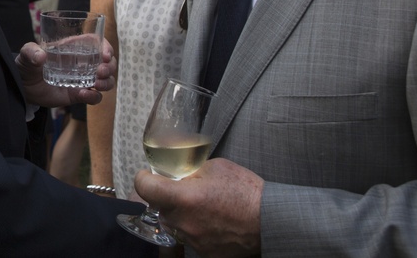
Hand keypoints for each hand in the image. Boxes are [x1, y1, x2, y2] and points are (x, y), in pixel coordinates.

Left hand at [15, 40, 115, 107]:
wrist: (23, 88)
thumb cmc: (27, 65)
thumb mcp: (26, 55)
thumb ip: (30, 52)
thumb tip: (40, 56)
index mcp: (74, 48)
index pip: (97, 43)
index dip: (106, 47)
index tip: (105, 54)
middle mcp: (82, 63)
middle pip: (107, 62)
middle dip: (110, 66)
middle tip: (101, 71)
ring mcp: (83, 80)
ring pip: (106, 80)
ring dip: (107, 82)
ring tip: (97, 83)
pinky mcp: (79, 95)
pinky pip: (95, 97)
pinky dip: (94, 97)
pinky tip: (84, 94)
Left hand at [134, 158, 263, 257]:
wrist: (272, 221)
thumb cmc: (246, 191)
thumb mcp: (216, 167)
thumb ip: (190, 170)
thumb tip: (176, 173)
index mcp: (183, 197)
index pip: (144, 188)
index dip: (144, 178)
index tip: (149, 175)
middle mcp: (183, 222)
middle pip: (159, 206)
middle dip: (167, 196)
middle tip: (185, 189)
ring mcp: (192, 240)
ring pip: (174, 222)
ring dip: (181, 213)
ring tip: (203, 205)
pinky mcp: (204, 253)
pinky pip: (189, 236)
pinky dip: (195, 227)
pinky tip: (212, 220)